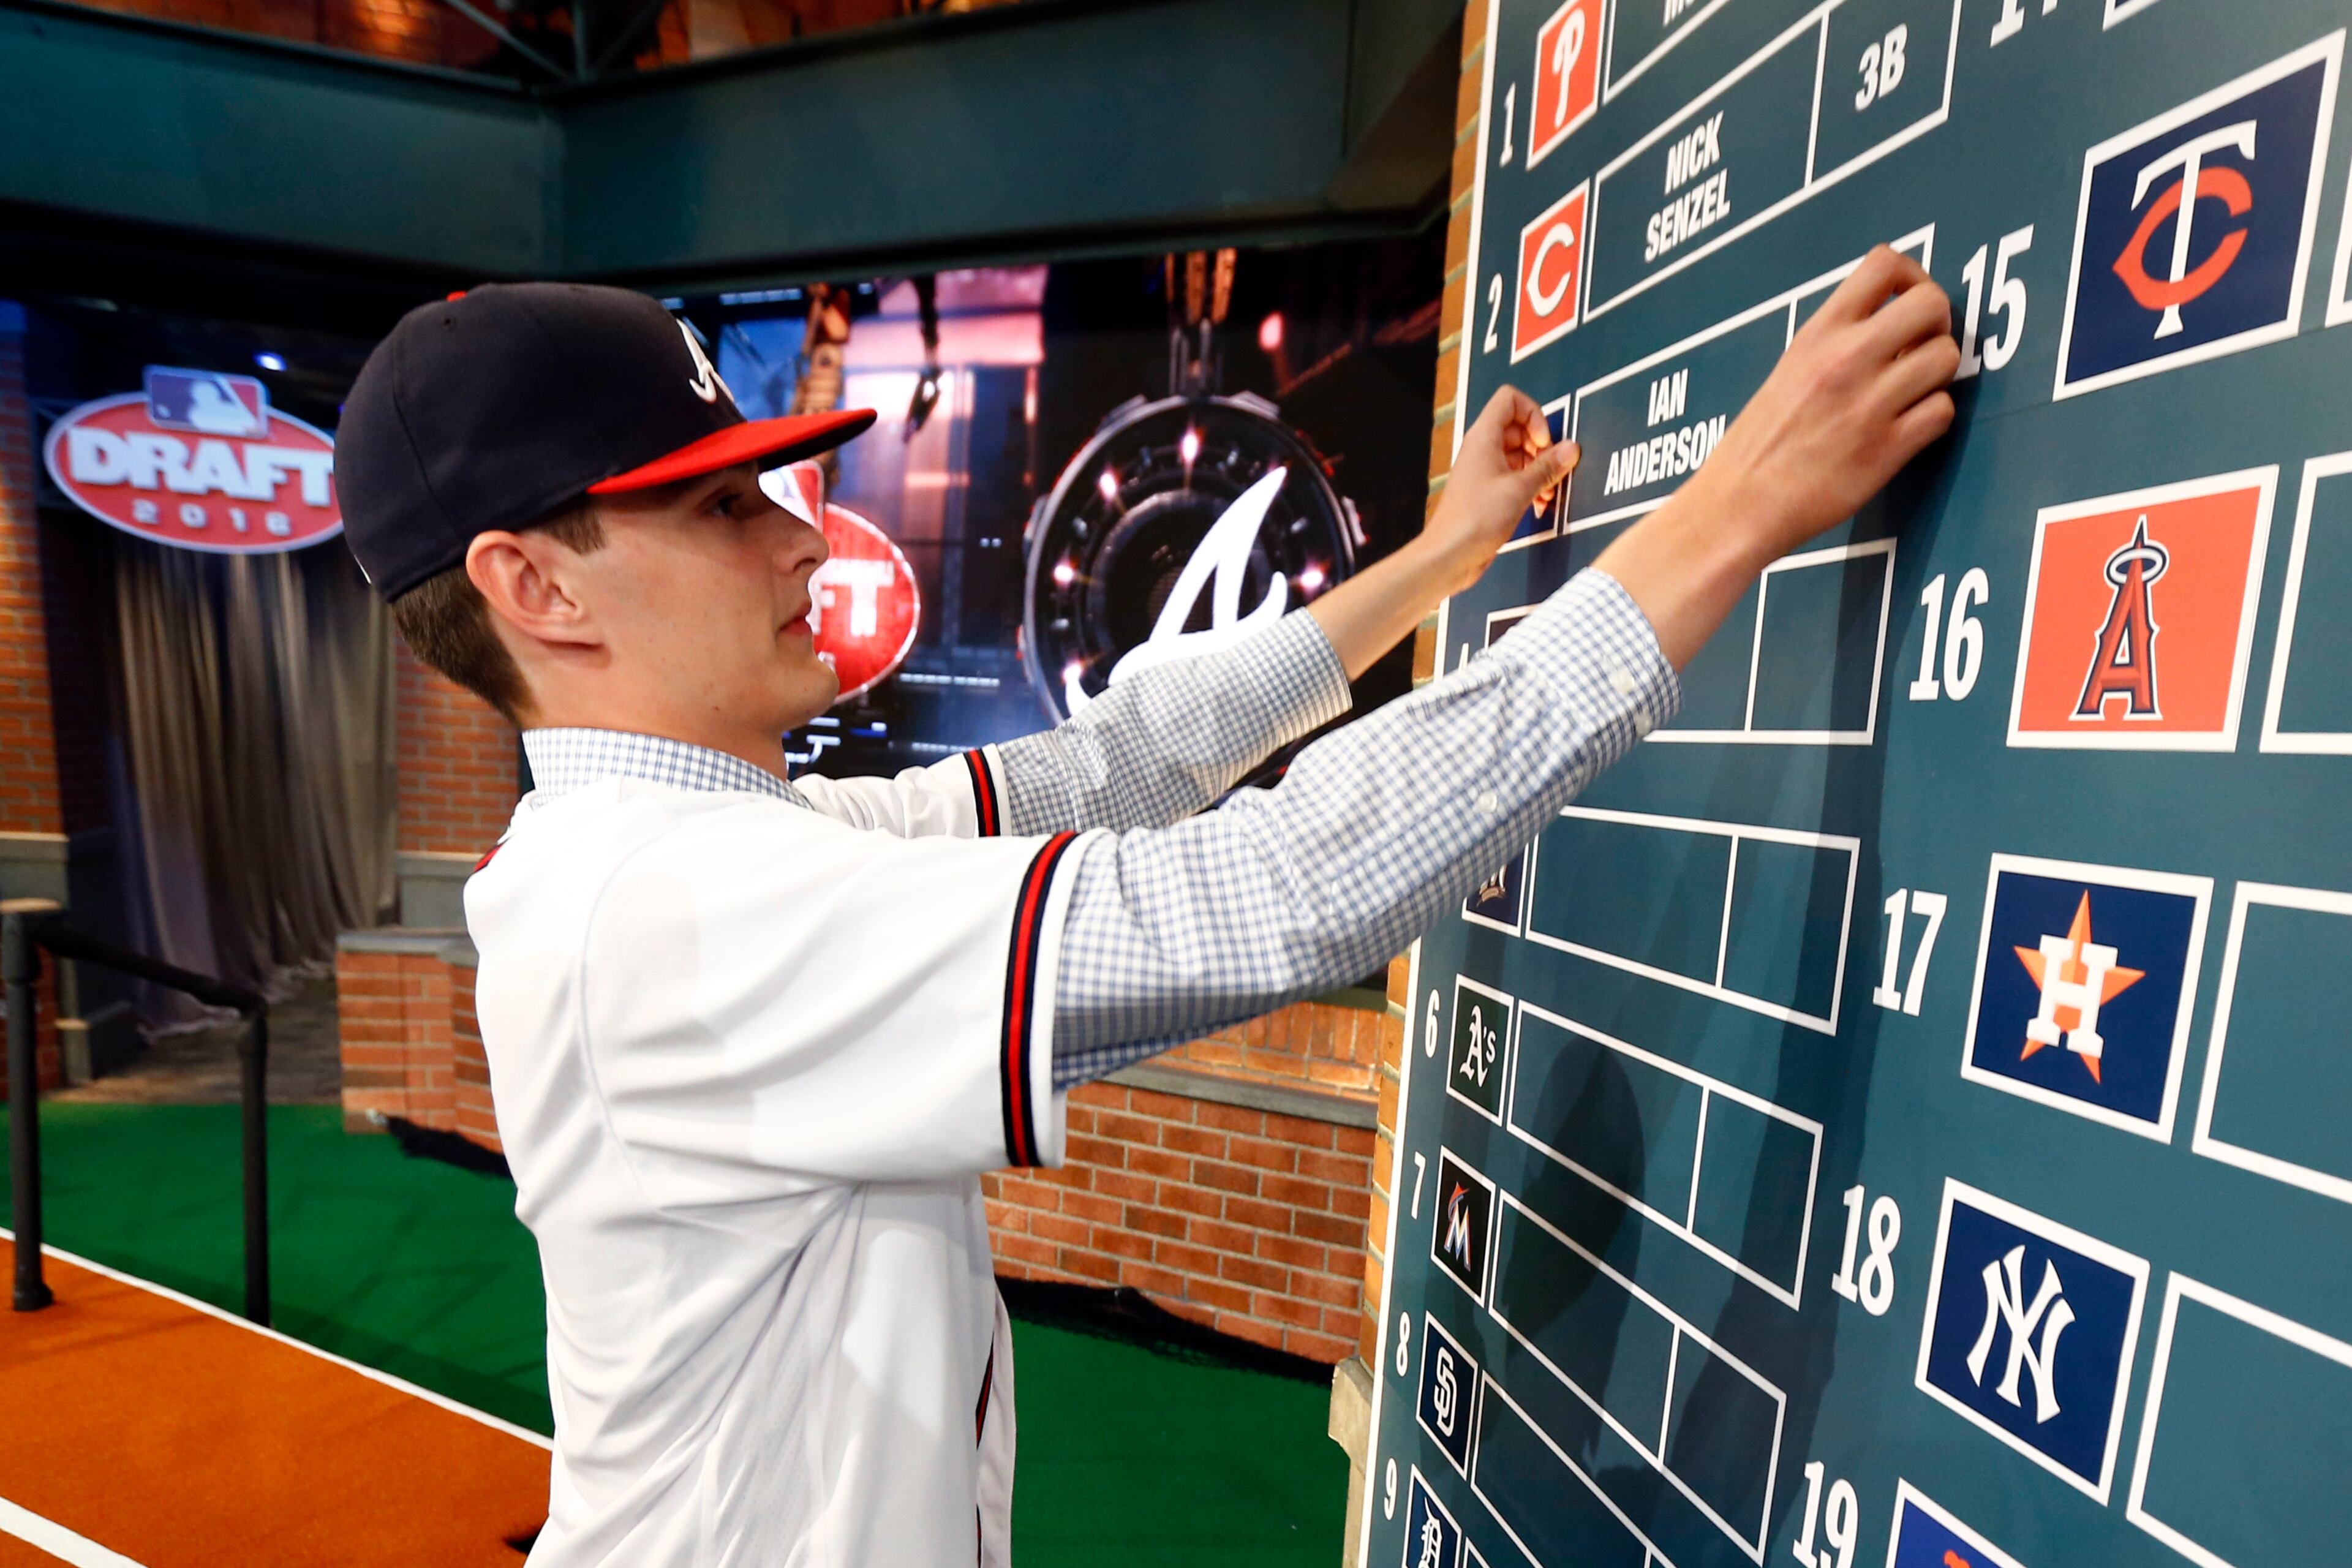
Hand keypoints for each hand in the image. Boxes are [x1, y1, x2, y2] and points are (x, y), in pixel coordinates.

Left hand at [1417, 387, 1581, 597]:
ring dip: (1539, 470)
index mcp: (1484, 437)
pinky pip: (1515, 477)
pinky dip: (1531, 486)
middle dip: (1542, 447)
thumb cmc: (1475, 520)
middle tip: (1551, 470)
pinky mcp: (1488, 492)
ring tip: (1548, 492)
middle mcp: (1483, 449)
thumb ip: (1548, 467)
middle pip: (1520, 428)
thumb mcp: (1520, 489)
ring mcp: (1485, 470)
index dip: (1534, 415)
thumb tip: (1571, 449)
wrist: (1449, 555)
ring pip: (1520, 455)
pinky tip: (1540, 504)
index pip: (1510, 400)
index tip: (1543, 442)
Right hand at [1686, 245, 1958, 565]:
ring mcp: (1868, 404)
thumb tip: (1893, 328)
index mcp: (1817, 335)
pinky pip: (1942, 412)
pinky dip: (1932, 418)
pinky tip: (1906, 429)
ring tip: (1910, 394)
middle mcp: (1845, 360)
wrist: (1737, 505)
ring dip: (1937, 375)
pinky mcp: (1886, 449)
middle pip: (1932, 303)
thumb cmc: (1759, 444)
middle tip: (1918, 351)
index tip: (1905, 304)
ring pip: (1946, 357)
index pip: (1884, 264)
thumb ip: (1836, 343)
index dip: (1912, 278)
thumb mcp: (1789, 370)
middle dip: (1936, 325)